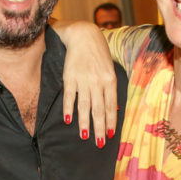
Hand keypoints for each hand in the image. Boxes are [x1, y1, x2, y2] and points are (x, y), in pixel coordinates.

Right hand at [57, 22, 117, 145]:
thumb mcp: (110, 69)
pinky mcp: (69, 78)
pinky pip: (69, 96)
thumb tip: (113, 108)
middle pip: (98, 110)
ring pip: (84, 106)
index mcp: (110, 81)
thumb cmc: (99, 54)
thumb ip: (111, 88)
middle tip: (99, 143)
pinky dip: (68, 108)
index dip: (110, 121)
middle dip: (99, 128)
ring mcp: (83, 80)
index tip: (109, 135)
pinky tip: (68, 120)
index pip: (110, 106)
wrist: (83, 36)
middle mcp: (97, 82)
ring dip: (84, 123)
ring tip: (85, 136)